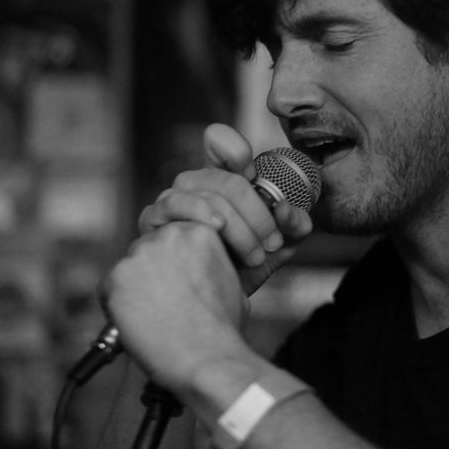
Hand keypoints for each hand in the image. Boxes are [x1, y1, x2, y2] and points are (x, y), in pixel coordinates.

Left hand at [104, 221, 246, 387]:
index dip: (174, 264)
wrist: (206, 356)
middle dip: (153, 272)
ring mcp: (139, 255)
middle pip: (150, 249)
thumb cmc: (221, 327)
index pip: (174, 239)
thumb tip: (193, 269)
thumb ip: (208, 263)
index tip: (176, 283)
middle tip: (164, 301)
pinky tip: (138, 323)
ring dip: (136, 287)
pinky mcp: (116, 277)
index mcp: (199, 232)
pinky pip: (109, 289)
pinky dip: (117, 306)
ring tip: (153, 316)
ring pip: (129, 268)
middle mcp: (168, 236)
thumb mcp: (230, 280)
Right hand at [138, 124, 313, 295]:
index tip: (251, 170)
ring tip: (254, 255)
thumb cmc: (241, 269)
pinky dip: (201, 212)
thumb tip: (289, 211)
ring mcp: (173, 198)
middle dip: (257, 211)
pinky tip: (216, 228)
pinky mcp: (154, 217)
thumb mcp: (277, 247)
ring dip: (238, 226)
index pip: (219, 142)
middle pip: (227, 179)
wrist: (211, 305)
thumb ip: (293, 227)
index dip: (234, 147)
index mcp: (224, 179)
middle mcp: (196, 183)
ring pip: (209, 195)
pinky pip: (176, 203)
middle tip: (273, 242)